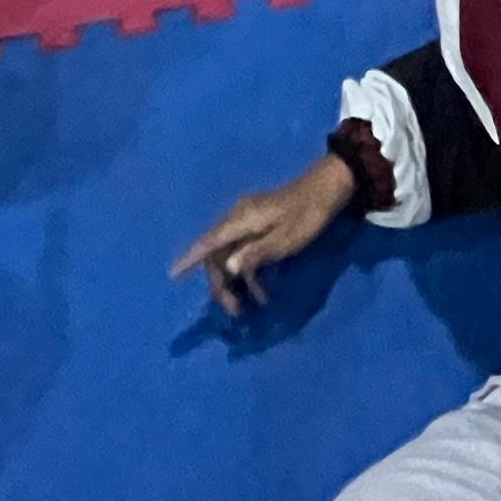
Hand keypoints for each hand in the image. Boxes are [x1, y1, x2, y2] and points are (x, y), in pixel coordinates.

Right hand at [171, 153, 355, 313]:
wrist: (327, 188)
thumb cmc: (308, 216)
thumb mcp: (285, 240)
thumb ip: (256, 254)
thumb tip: (227, 269)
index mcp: (241, 220)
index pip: (208, 242)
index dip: (189, 258)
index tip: (173, 275)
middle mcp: (238, 218)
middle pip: (217, 254)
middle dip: (220, 284)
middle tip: (234, 312)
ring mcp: (249, 220)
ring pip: (230, 255)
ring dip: (236, 281)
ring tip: (249, 307)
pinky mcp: (260, 225)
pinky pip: (244, 251)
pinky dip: (249, 272)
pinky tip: (262, 291)